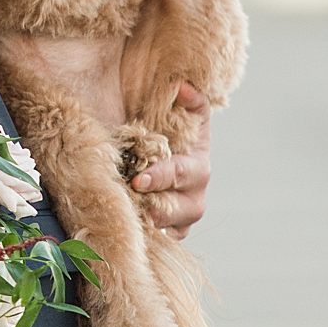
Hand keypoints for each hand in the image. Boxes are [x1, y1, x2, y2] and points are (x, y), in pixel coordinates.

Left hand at [129, 81, 210, 239]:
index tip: (137, 181)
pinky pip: (169, 240)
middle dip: (157, 207)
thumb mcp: (177, 108)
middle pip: (182, 207)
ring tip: (131, 221)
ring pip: (175, 228)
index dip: (161, 177)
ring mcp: (186, 211)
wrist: (154, 142)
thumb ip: (188, 97)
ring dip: (153, 225)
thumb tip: (183, 86)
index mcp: (197, 160)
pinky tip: (135, 235)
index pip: (181, 172)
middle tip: (130, 207)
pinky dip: (154, 239)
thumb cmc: (163, 122)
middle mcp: (195, 189)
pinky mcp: (175, 228)